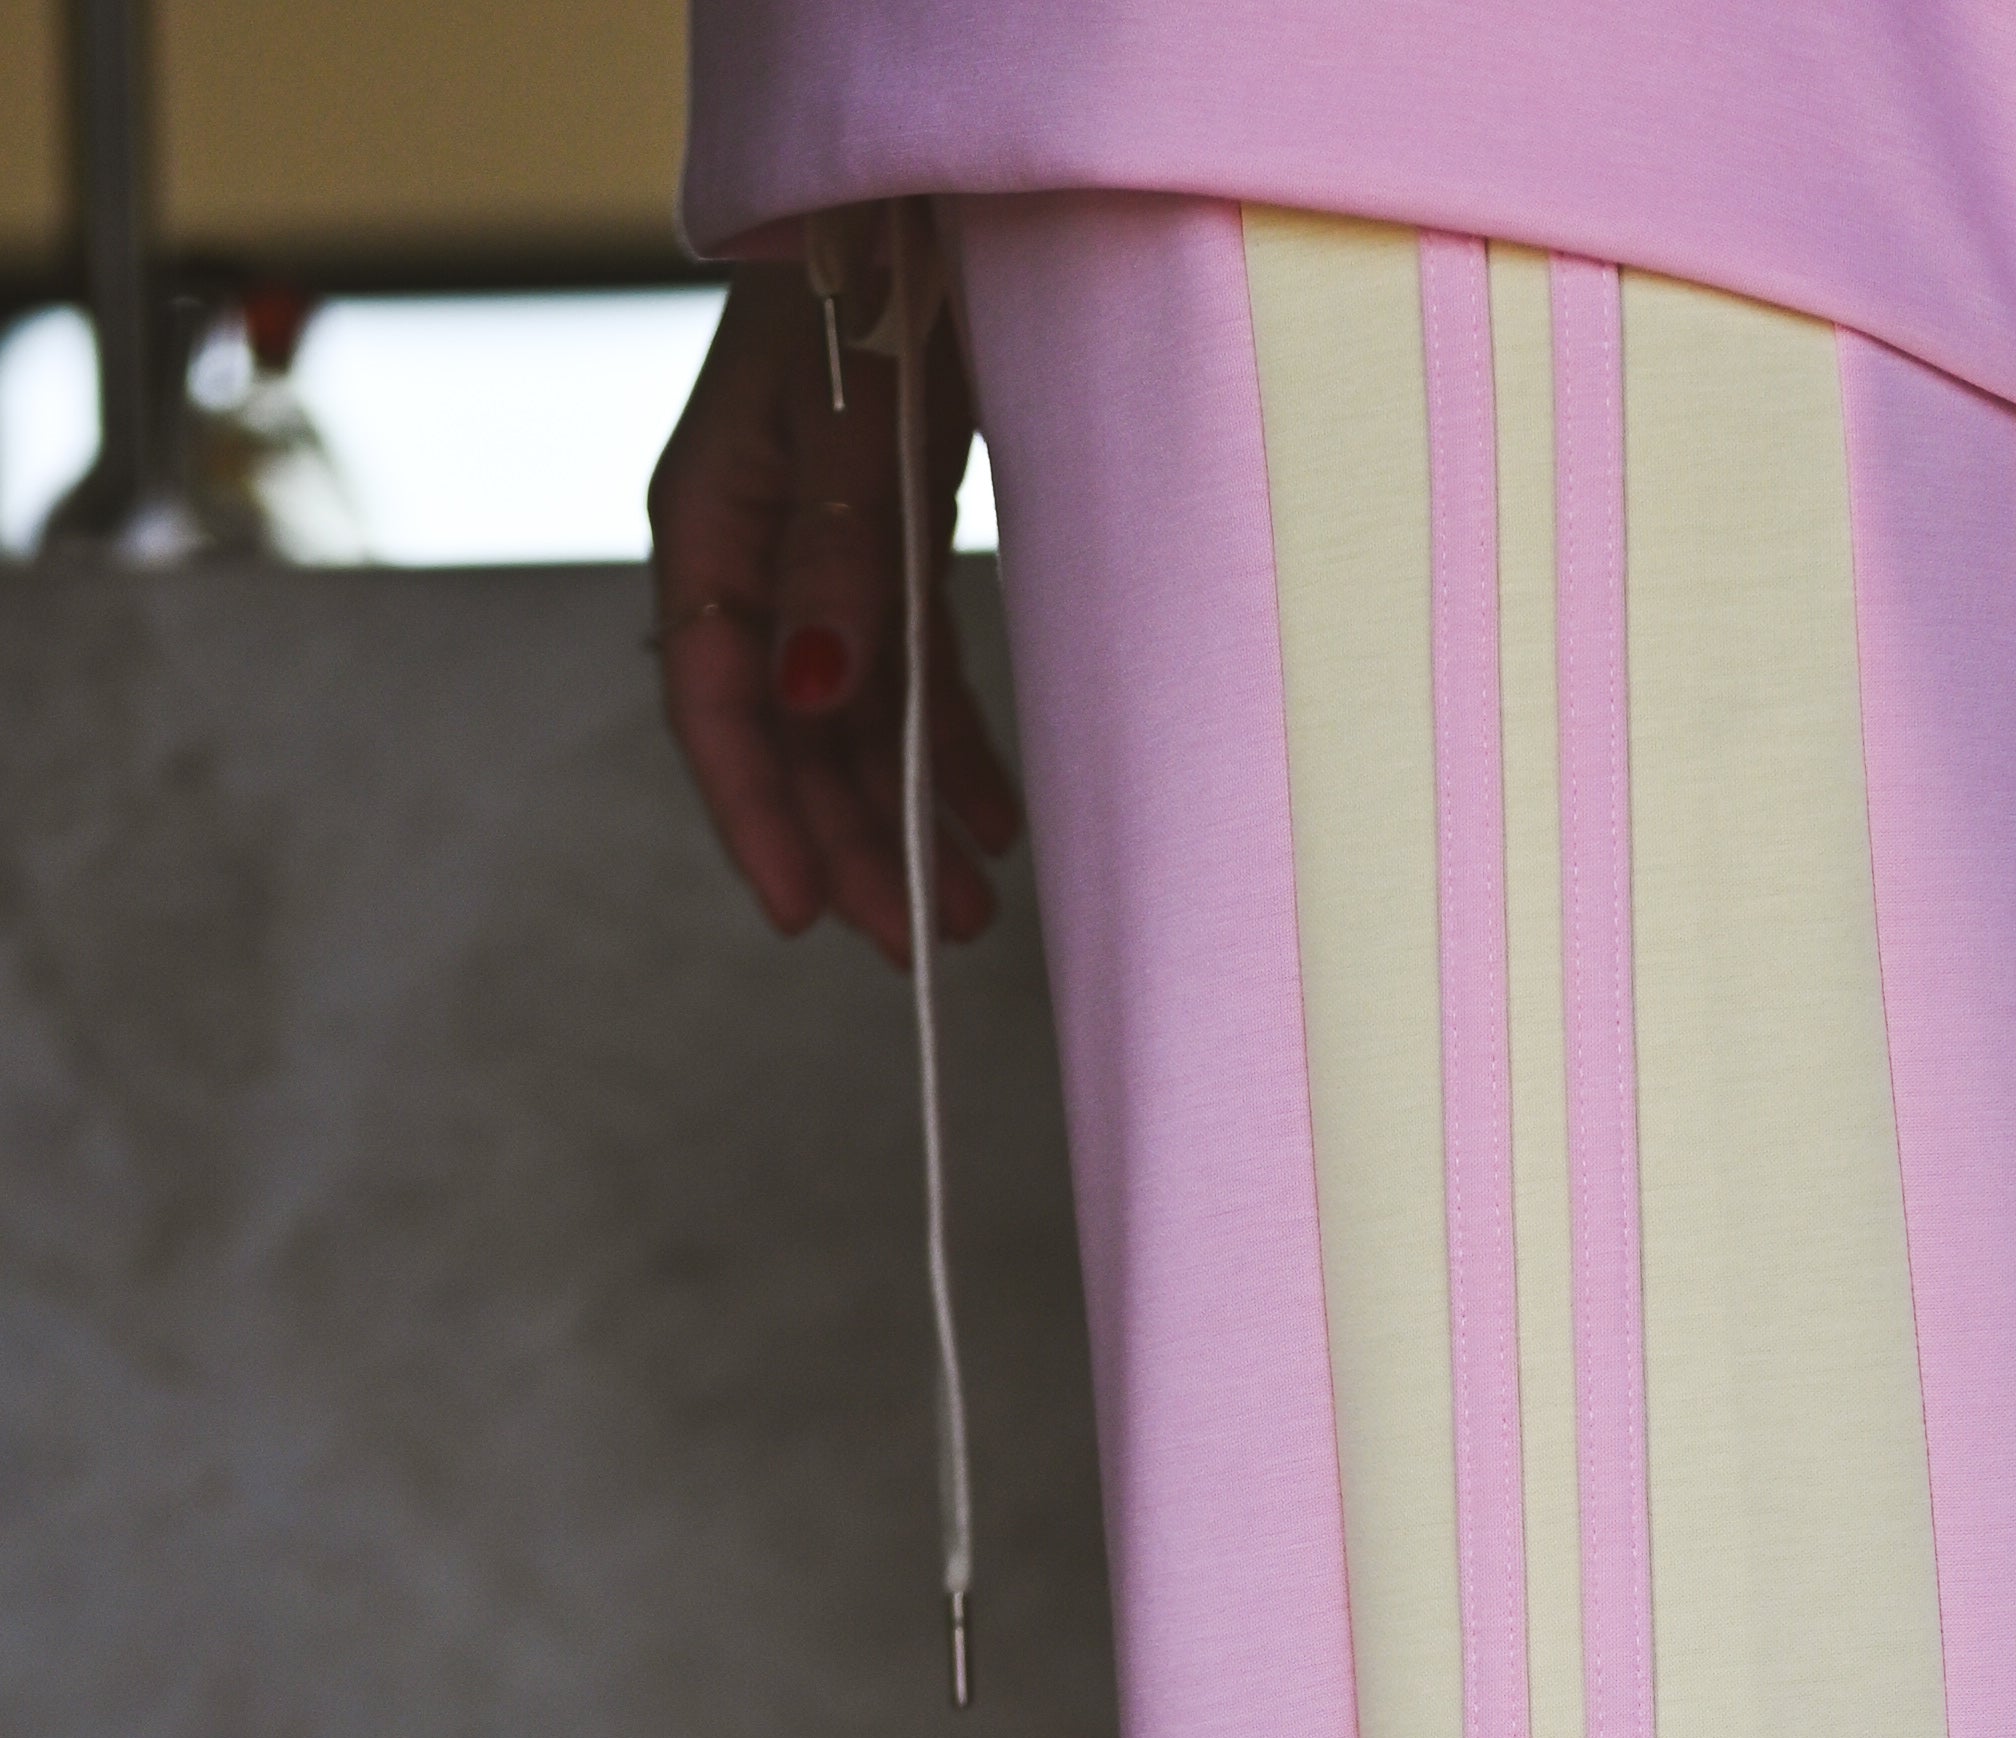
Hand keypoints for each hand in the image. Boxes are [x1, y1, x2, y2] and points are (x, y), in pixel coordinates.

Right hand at [647, 232, 1021, 962]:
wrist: (926, 207)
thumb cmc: (874, 291)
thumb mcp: (851, 422)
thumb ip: (837, 558)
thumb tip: (821, 695)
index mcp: (711, 520)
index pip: (713, 700)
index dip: (755, 813)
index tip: (805, 913)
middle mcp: (756, 557)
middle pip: (790, 734)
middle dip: (850, 843)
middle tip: (920, 942)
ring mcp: (822, 562)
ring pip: (853, 722)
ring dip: (906, 817)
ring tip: (972, 910)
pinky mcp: (885, 554)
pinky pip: (909, 677)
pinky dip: (948, 749)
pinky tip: (996, 823)